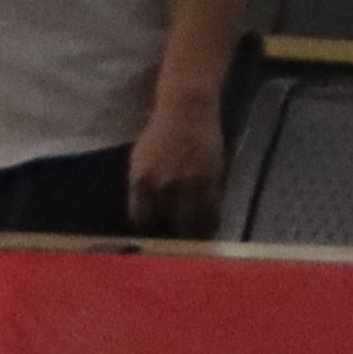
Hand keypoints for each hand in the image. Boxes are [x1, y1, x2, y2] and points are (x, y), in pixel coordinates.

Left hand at [127, 86, 227, 235]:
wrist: (186, 109)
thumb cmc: (160, 132)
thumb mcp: (142, 160)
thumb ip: (143, 185)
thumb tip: (146, 209)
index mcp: (140, 180)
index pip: (141, 217)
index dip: (147, 229)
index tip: (152, 237)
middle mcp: (163, 185)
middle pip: (166, 222)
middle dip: (170, 236)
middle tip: (175, 244)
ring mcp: (189, 182)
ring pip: (192, 219)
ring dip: (194, 233)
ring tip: (196, 241)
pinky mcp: (211, 177)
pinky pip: (212, 206)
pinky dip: (211, 218)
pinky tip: (212, 224)